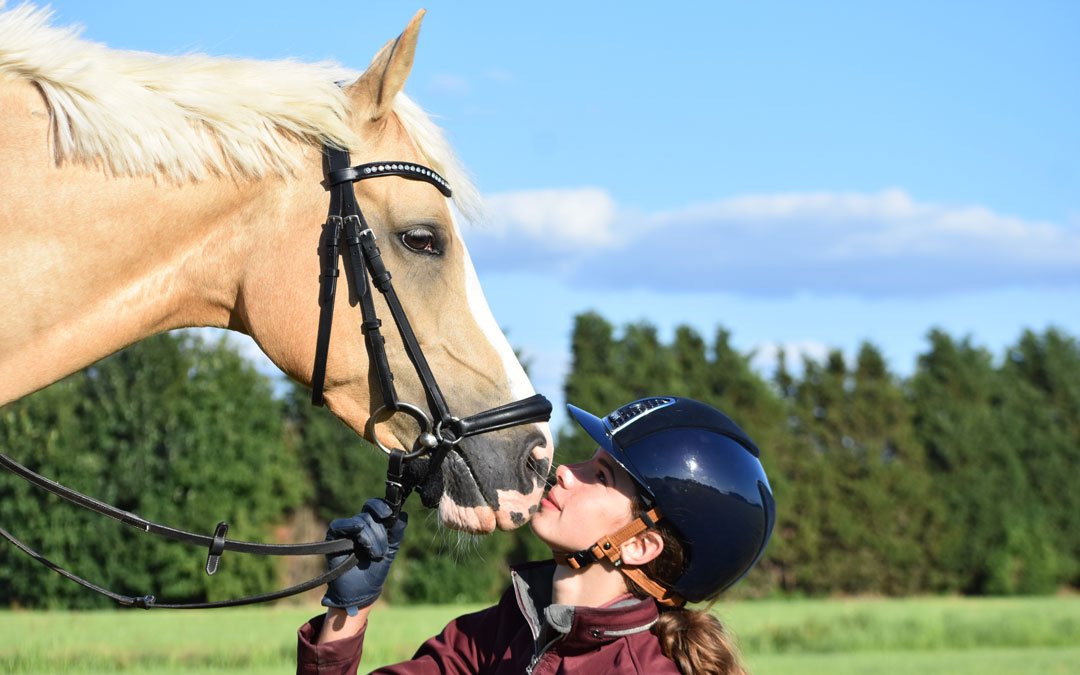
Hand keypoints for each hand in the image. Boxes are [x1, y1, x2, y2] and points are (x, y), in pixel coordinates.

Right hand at [321, 498, 407, 615]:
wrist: (361, 592)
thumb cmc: (375, 571)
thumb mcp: (391, 550)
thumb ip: (397, 532)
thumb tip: (403, 514)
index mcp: (372, 525)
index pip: (375, 506)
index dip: (382, 507)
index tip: (389, 514)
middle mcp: (358, 525)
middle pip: (369, 515)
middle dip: (379, 533)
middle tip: (381, 552)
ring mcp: (345, 531)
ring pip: (360, 521)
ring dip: (370, 538)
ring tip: (373, 555)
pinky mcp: (333, 538)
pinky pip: (340, 524)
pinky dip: (351, 526)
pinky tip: (358, 532)